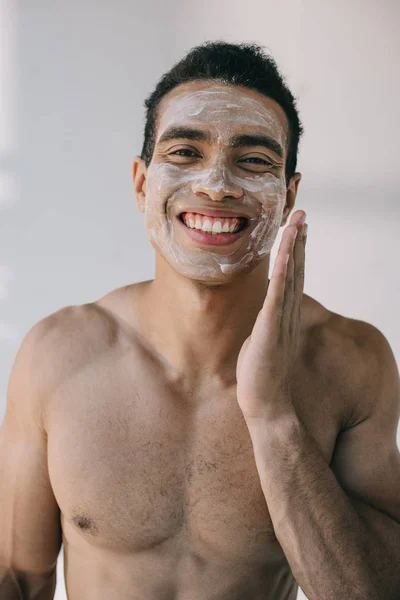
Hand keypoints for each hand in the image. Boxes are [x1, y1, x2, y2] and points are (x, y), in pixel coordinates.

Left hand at [236, 210, 307, 420]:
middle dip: (299, 239)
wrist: (265, 403)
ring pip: (290, 277)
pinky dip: (283, 274)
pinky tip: (285, 254)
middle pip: (297, 269)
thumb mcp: (262, 338)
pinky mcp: (270, 330)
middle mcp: (287, 313)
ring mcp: (281, 320)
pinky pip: (277, 297)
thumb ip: (266, 320)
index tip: (298, 227)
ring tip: (297, 223)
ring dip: (294, 248)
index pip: (293, 275)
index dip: (296, 249)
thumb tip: (263, 309)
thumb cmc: (260, 373)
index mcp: (283, 313)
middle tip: (302, 213)